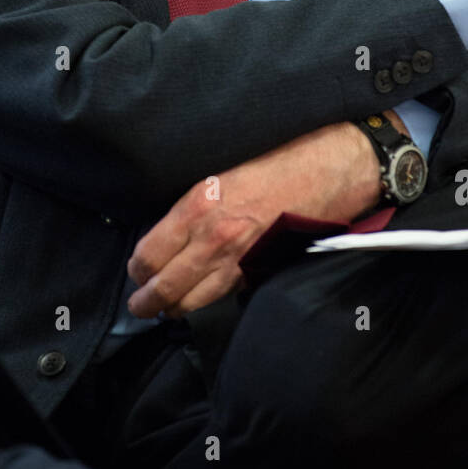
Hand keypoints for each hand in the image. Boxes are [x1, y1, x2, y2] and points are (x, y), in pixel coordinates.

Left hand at [127, 120, 382, 317]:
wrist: (332, 169)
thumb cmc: (280, 158)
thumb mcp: (222, 170)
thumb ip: (194, 202)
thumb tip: (169, 228)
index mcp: (197, 206)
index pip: (149, 254)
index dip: (136, 268)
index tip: (136, 270)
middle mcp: (213, 238)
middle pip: (164, 287)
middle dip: (146, 301)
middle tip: (139, 305)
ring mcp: (238, 259)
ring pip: (192, 301)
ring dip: (173, 308)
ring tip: (163, 310)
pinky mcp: (260, 270)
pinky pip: (224, 295)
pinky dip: (206, 301)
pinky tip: (200, 299)